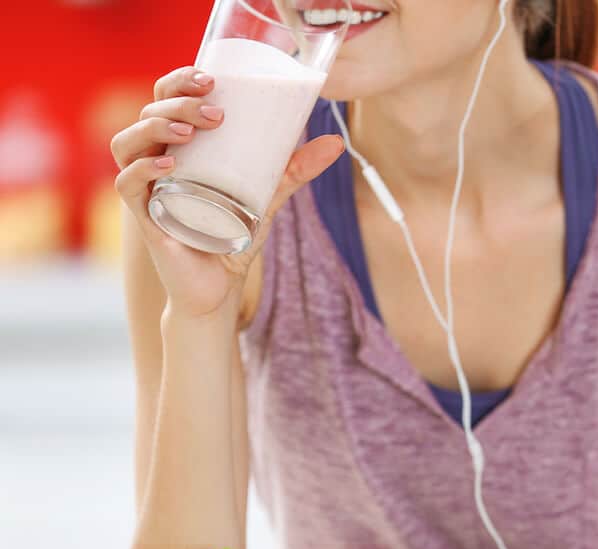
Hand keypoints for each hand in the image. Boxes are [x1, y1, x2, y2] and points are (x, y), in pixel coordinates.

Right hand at [111, 66, 342, 320]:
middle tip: (215, 113)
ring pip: (127, 142)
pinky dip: (143, 168)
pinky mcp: (144, 216)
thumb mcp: (269, 195)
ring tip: (190, 131)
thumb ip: (296, 169)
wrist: (220, 287)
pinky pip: (127, 184)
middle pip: (148, 112)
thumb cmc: (233, 235)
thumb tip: (336, 142)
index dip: (178, 80)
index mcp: (180, 146)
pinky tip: (169, 164)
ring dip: (156, 127)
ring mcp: (146, 187)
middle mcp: (156, 160)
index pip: (165, 98)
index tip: (211, 78)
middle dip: (177, 102)